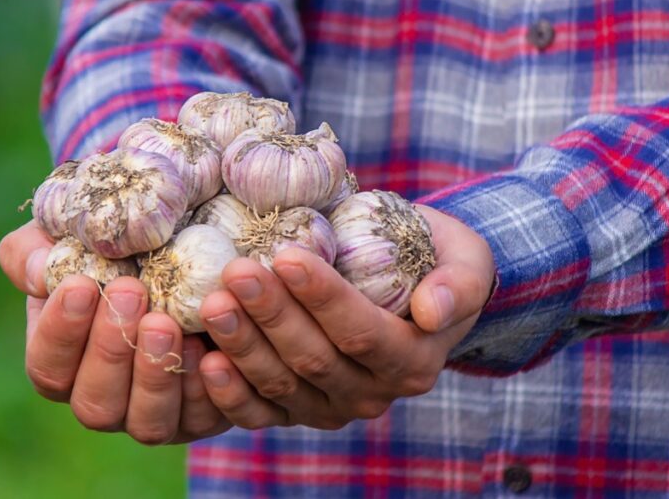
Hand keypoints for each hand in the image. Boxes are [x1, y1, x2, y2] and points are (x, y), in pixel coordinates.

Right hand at [0, 221, 231, 443]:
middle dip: (110, 349)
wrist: (197, 246)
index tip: (81, 284)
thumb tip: (37, 274)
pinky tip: (207, 346)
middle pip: (94, 405)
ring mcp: (156, 412)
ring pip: (147, 424)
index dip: (59, 333)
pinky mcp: (205, 414)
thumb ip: (36, 251)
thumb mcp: (71, 232)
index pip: (47, 367)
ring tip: (166, 321)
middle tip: (131, 292)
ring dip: (154, 374)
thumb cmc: (118, 244)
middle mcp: (108, 398)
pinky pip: (203, 418)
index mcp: (66, 362)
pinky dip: (204, 387)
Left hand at [194, 205, 494, 429]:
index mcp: (412, 360)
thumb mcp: (464, 260)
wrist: (410, 284)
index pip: (362, 333)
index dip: (323, 298)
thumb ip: (459, 284)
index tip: (287, 255)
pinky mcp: (295, 411)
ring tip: (213, 303)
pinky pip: (259, 413)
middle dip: (272, 315)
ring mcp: (329, 407)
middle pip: (314, 360)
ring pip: (281, 384)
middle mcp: (372, 393)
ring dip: (243, 345)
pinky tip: (203, 360)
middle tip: (235, 272)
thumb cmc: (433, 258)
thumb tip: (432, 310)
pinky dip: (229, 393)